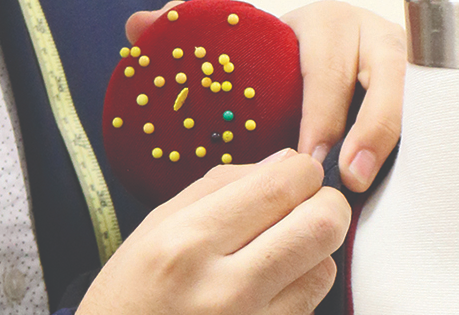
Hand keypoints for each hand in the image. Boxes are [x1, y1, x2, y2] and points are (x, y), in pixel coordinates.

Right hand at [76, 150, 348, 314]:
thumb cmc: (132, 293)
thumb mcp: (156, 226)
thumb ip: (220, 185)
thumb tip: (288, 159)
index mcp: (187, 241)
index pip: (281, 185)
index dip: (303, 171)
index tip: (297, 174)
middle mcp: (224, 288)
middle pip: (321, 225)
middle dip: (326, 205)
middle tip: (309, 205)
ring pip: (326, 268)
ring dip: (313, 253)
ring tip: (277, 255)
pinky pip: (311, 306)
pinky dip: (300, 289)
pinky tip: (268, 289)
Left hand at [126, 0, 404, 192]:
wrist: (321, 67)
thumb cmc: (279, 64)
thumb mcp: (244, 47)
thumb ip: (191, 34)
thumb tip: (139, 23)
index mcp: (326, 22)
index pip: (327, 63)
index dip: (320, 109)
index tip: (307, 154)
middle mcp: (373, 36)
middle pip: (386, 73)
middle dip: (371, 123)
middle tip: (346, 175)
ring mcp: (409, 66)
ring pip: (421, 93)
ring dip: (399, 135)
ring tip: (370, 183)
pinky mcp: (430, 96)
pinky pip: (439, 117)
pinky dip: (426, 146)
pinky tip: (405, 186)